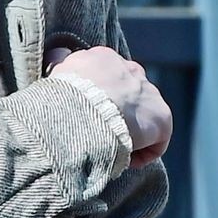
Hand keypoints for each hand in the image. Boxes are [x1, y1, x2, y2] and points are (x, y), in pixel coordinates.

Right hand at [48, 45, 172, 166]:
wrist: (81, 114)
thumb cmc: (62, 98)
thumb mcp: (56, 73)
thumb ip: (59, 63)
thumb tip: (57, 56)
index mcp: (103, 58)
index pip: (106, 76)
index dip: (98, 99)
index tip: (86, 117)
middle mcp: (131, 69)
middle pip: (129, 93)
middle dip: (119, 112)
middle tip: (101, 133)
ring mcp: (149, 92)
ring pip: (143, 116)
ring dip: (131, 133)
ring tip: (113, 149)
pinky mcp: (162, 117)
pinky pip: (156, 140)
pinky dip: (143, 153)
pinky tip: (126, 161)